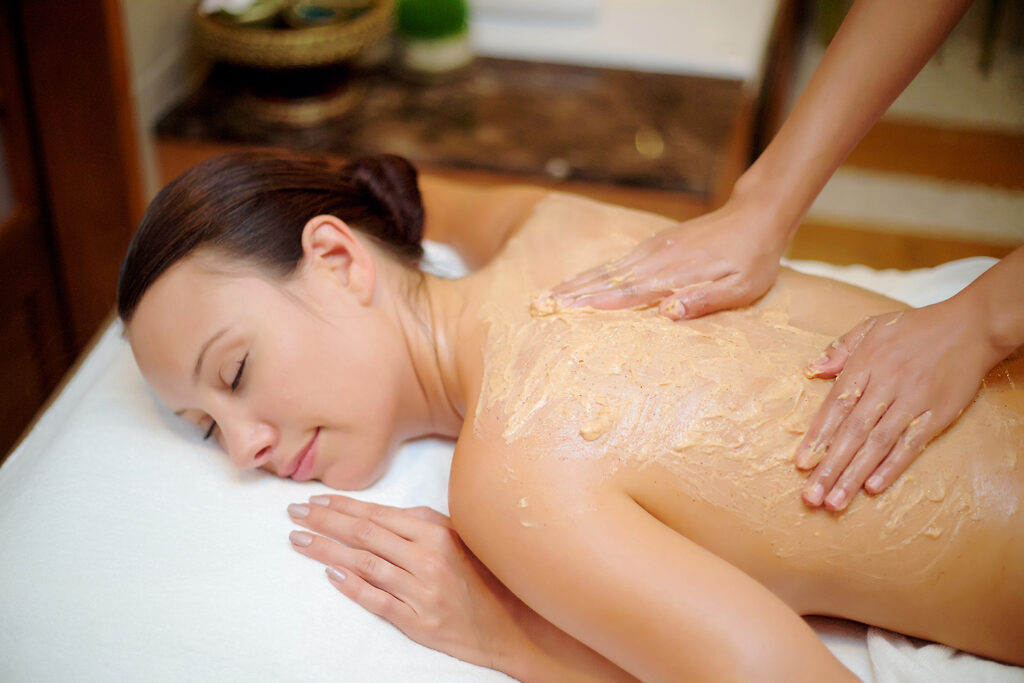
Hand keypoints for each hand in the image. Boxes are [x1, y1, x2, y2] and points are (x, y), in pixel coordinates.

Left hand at [286, 495, 529, 673]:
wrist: (511, 624)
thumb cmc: (483, 576)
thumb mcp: (459, 538)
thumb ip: (422, 523)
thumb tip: (379, 514)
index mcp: (437, 532)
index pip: (377, 515)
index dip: (342, 506)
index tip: (315, 499)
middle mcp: (428, 559)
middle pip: (364, 535)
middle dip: (324, 521)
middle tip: (295, 513)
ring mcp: (422, 592)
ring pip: (364, 565)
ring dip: (326, 551)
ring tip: (299, 540)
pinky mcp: (419, 622)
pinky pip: (377, 601)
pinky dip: (351, 586)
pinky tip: (329, 574)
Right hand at [547, 199, 788, 318]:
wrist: (755, 217)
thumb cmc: (753, 260)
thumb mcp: (740, 288)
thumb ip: (704, 300)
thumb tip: (667, 312)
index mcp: (672, 275)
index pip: (625, 293)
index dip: (592, 304)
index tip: (561, 312)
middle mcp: (654, 262)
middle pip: (604, 280)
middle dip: (569, 295)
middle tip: (536, 306)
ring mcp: (651, 252)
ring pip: (604, 270)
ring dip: (573, 284)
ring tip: (545, 296)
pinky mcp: (652, 247)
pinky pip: (614, 262)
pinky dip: (591, 273)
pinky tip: (577, 281)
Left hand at [795, 298, 1003, 510]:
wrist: (971, 327)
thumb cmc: (916, 328)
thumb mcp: (872, 327)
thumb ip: (841, 349)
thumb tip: (813, 370)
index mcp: (866, 365)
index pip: (835, 406)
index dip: (817, 436)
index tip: (801, 463)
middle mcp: (886, 386)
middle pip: (852, 432)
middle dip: (830, 467)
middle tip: (811, 496)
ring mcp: (913, 402)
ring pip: (878, 443)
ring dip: (854, 475)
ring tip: (836, 502)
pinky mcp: (938, 414)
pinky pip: (912, 444)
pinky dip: (892, 466)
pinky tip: (873, 486)